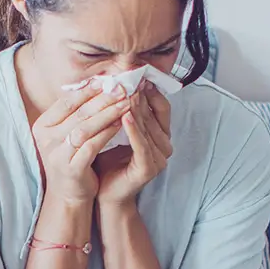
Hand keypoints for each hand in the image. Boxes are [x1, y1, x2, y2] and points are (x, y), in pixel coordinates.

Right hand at [30, 80, 133, 206]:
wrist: (67, 195)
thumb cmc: (70, 159)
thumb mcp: (65, 134)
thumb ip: (75, 114)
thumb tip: (96, 84)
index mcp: (42, 126)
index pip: (66, 102)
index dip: (87, 90)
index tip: (106, 81)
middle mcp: (46, 139)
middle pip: (78, 113)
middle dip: (102, 99)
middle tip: (121, 89)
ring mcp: (58, 154)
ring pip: (85, 128)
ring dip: (107, 114)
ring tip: (125, 104)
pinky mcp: (72, 168)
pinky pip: (92, 146)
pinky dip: (107, 133)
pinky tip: (120, 125)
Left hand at [94, 85, 171, 209]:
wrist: (105, 194)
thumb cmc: (109, 162)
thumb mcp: (117, 132)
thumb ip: (123, 112)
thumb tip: (117, 84)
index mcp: (160, 136)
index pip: (161, 107)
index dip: (150, 91)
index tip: (137, 74)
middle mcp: (164, 146)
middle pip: (154, 114)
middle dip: (140, 95)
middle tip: (130, 77)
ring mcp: (159, 158)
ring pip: (147, 127)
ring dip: (136, 108)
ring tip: (125, 91)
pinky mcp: (148, 168)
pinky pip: (141, 144)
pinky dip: (133, 129)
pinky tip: (124, 115)